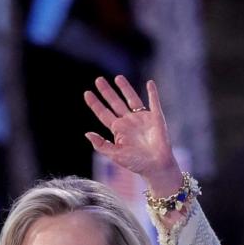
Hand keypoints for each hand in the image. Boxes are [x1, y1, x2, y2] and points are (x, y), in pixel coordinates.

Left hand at [84, 77, 181, 193]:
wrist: (156, 166)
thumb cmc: (135, 163)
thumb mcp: (115, 155)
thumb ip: (101, 144)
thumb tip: (87, 133)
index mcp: (117, 130)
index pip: (103, 113)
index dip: (95, 104)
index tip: (87, 93)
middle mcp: (128, 122)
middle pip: (115, 103)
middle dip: (107, 92)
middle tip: (98, 80)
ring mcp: (141, 118)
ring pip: (132, 99)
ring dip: (125, 88)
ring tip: (117, 78)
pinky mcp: (156, 118)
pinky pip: (154, 102)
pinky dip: (152, 92)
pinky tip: (149, 83)